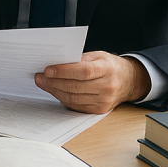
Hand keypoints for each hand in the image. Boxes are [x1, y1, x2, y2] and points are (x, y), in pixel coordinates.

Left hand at [35, 51, 151, 113]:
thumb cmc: (109, 66)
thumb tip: (56, 63)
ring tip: (43, 84)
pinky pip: (76, 106)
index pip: (83, 71)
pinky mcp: (99, 110)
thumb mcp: (97, 56)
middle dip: (54, 82)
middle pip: (76, 86)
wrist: (128, 81)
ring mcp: (104, 101)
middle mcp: (107, 87)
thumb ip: (79, 59)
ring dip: (55, 91)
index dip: (63, 71)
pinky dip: (62, 99)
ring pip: (74, 98)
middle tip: (39, 77)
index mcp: (107, 69)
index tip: (47, 70)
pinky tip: (54, 91)